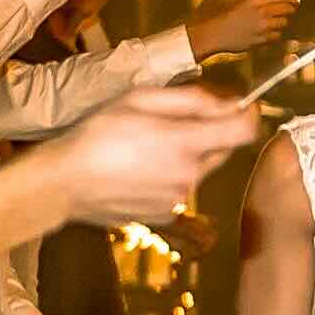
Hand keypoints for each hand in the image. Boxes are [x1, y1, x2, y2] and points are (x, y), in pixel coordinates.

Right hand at [36, 80, 256, 226]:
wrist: (66, 183)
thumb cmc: (98, 134)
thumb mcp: (140, 100)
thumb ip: (190, 100)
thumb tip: (227, 103)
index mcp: (186, 144)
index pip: (243, 132)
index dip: (248, 115)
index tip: (241, 105)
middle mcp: (190, 175)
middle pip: (223, 150)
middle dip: (209, 134)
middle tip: (173, 124)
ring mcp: (179, 199)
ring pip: (200, 170)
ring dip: (186, 156)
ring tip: (146, 149)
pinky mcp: (166, 214)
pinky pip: (181, 189)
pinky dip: (170, 177)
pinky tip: (140, 171)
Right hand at [189, 0, 299, 58]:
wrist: (206, 34)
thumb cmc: (212, 10)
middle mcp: (261, 13)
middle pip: (285, 10)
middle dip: (290, 8)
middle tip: (291, 8)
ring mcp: (261, 29)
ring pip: (282, 24)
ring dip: (282, 21)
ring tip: (278, 19)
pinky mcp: (259, 42)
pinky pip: (275, 37)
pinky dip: (274, 33)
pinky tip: (268, 31)